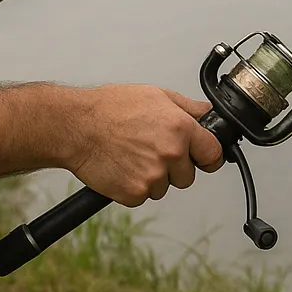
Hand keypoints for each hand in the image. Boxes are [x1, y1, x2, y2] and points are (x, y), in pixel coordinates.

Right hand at [65, 85, 223, 206]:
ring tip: (133, 154)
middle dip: (176, 166)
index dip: (207, 155)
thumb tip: (208, 113)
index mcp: (180, 128)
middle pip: (189, 175)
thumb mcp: (156, 95)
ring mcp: (154, 176)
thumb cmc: (112, 108)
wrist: (78, 126)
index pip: (213, 154)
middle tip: (153, 149)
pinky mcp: (135, 194)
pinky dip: (135, 186)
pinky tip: (123, 165)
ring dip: (154, 176)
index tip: (202, 156)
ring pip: (165, 186)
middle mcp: (171, 154)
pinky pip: (144, 196)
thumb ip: (188, 107)